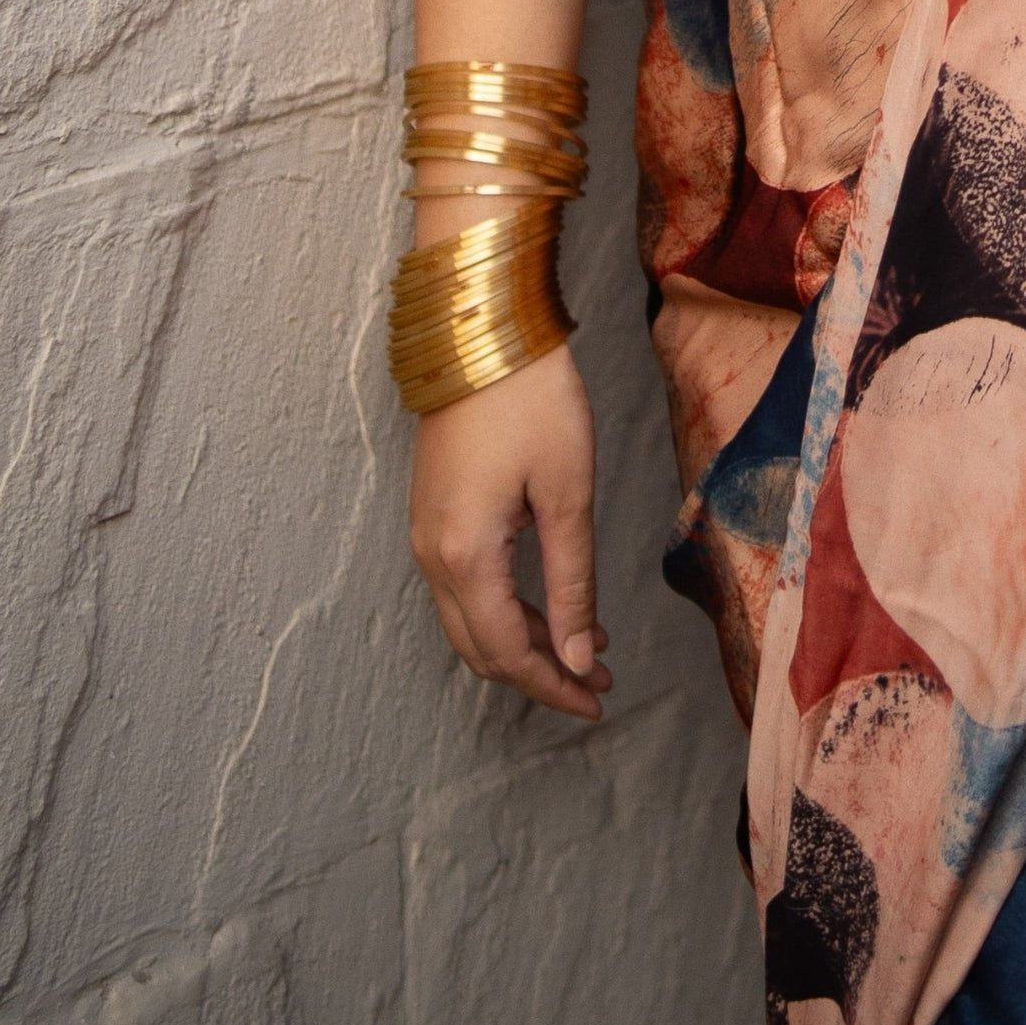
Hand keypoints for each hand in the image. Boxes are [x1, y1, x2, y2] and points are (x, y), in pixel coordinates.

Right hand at [408, 345, 611, 719]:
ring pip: (471, 618)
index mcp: (465, 555)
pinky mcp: (434, 512)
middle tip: (598, 678)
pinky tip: (556, 599)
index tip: (599, 697)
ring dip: (526, 640)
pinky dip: (508, 606)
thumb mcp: (567, 494)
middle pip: (480, 647)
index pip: (508, 652)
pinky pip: (464, 584)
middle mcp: (432, 554)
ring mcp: (426, 532)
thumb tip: (577, 656)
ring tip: (589, 642)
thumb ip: (572, 583)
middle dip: (539, 672)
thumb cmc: (531, 401)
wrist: (481, 327)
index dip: (554, 685)